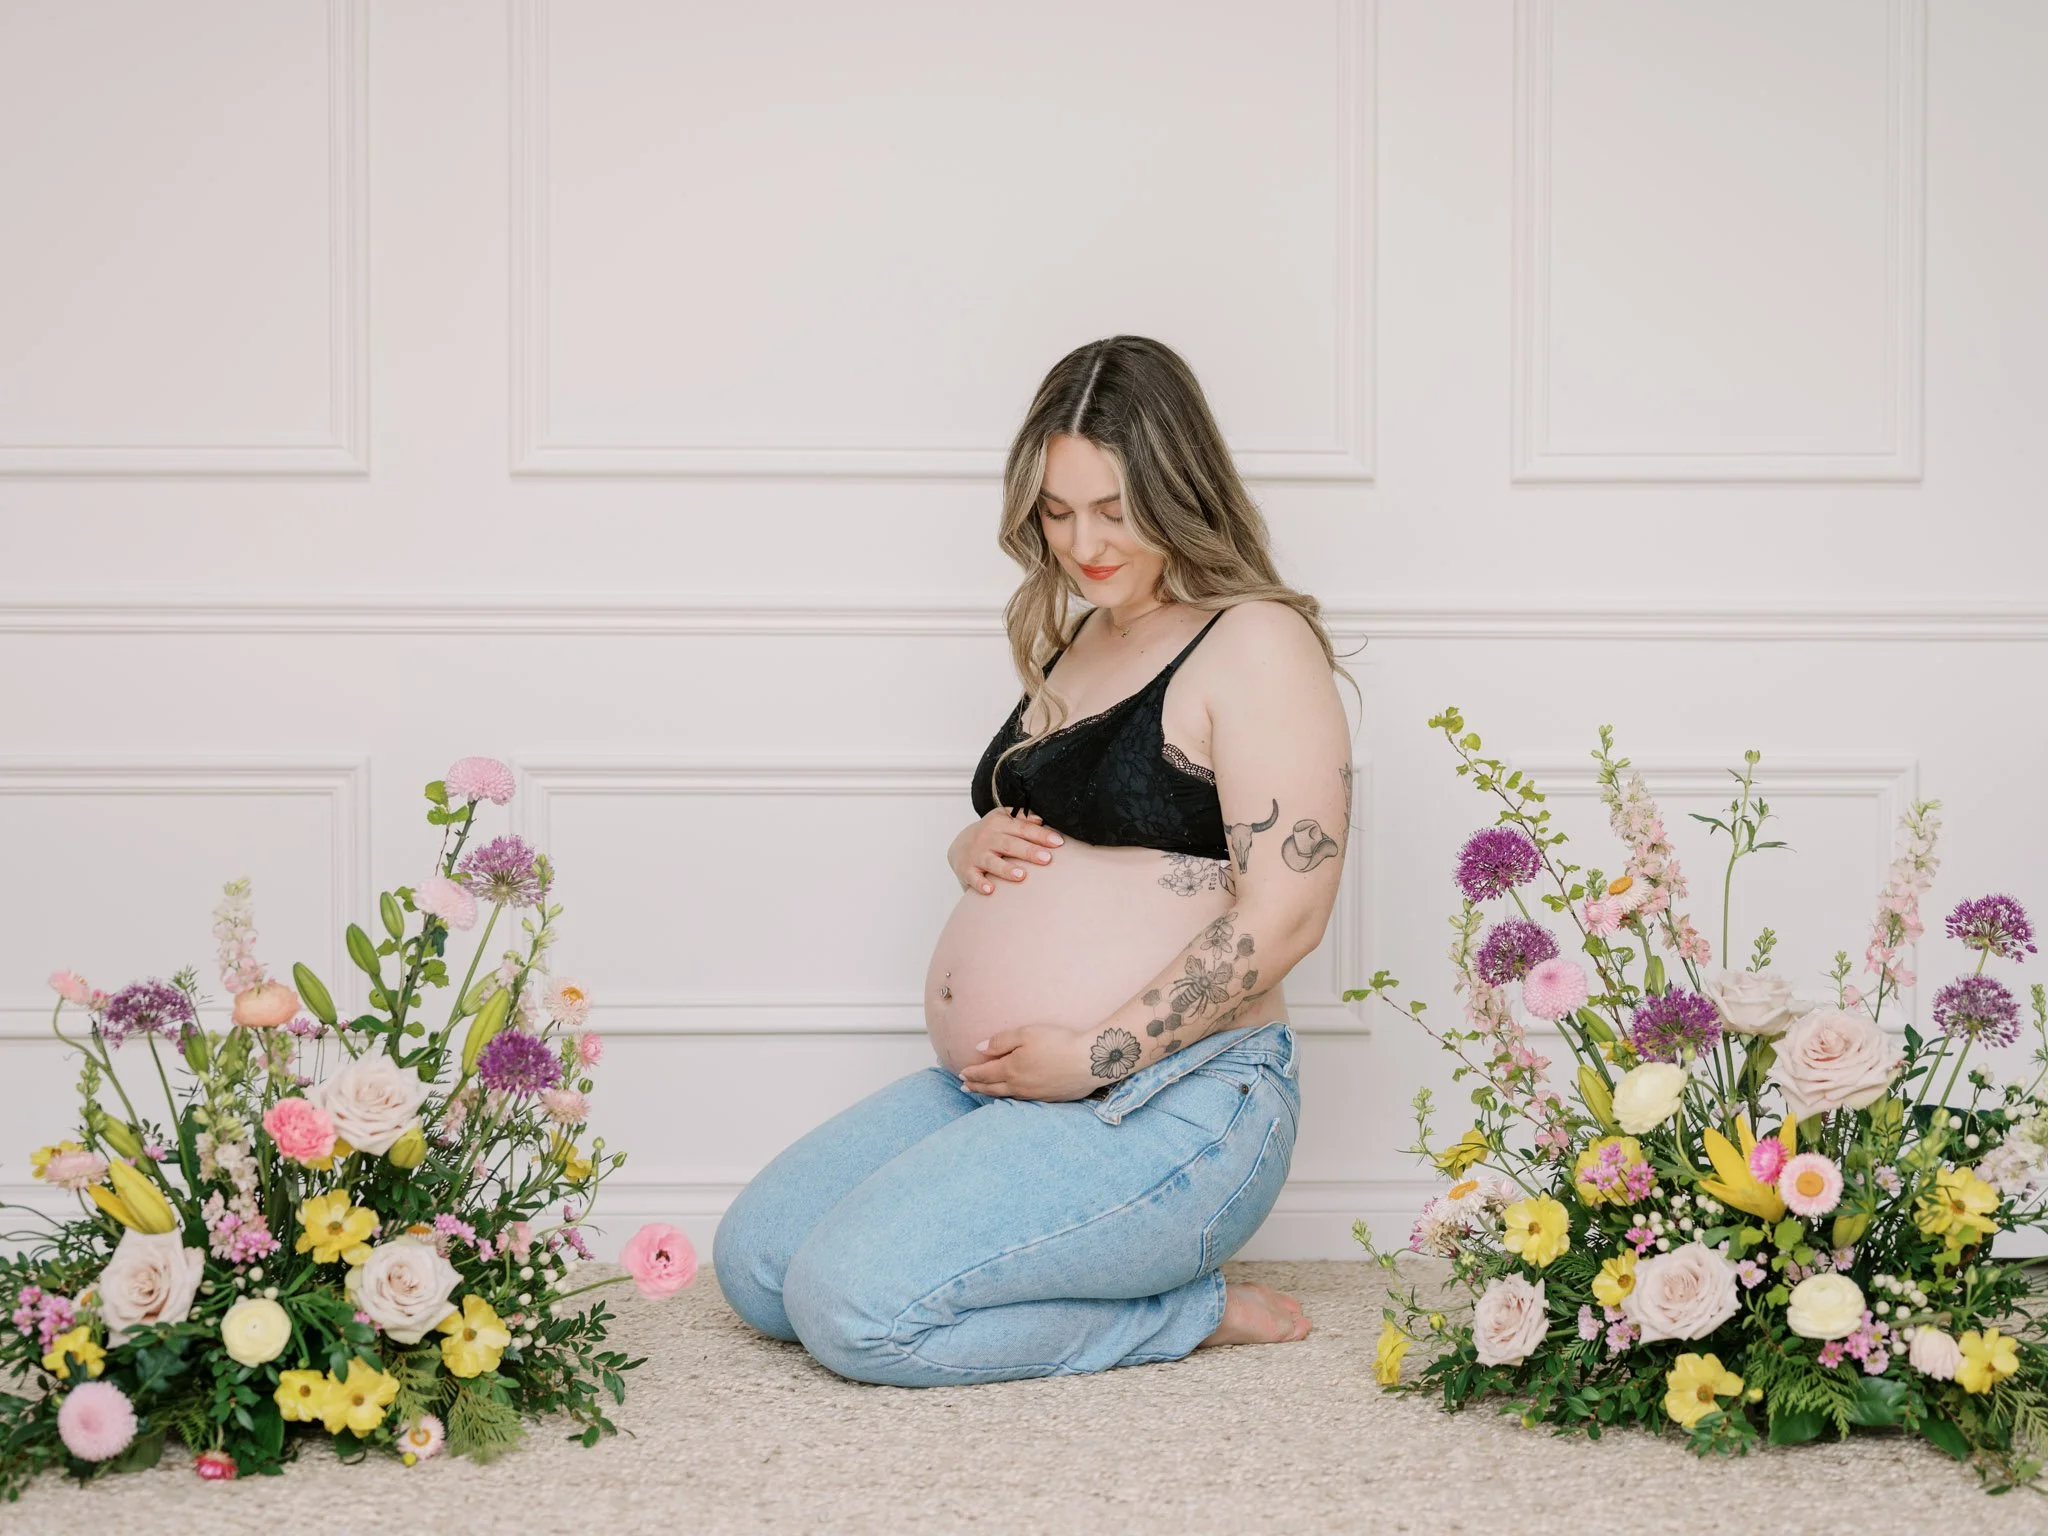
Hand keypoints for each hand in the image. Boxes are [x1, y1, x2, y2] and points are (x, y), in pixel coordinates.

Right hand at [949, 809, 1062, 895]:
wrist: (959, 845)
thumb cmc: (991, 833)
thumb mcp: (1003, 819)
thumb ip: (1022, 818)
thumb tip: (1041, 820)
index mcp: (999, 823)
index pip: (1023, 829)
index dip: (1041, 835)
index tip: (1058, 842)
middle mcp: (987, 838)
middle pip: (1010, 844)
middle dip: (1028, 851)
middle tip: (1046, 859)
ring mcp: (976, 854)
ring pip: (992, 862)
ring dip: (1006, 869)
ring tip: (1021, 875)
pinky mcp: (966, 870)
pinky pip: (973, 878)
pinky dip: (980, 884)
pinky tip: (990, 890)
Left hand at [957, 1024, 1105, 1101]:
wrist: (1089, 1061)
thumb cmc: (1058, 1043)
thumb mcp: (1026, 1034)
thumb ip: (1000, 1041)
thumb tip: (979, 1049)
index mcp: (1011, 1069)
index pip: (985, 1073)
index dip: (971, 1073)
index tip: (961, 1073)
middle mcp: (1019, 1086)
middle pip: (992, 1088)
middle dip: (976, 1086)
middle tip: (964, 1086)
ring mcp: (1034, 1094)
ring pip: (1006, 1096)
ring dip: (991, 1094)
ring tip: (983, 1092)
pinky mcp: (1049, 1098)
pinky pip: (1022, 1100)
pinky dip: (1010, 1098)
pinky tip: (1012, 1095)